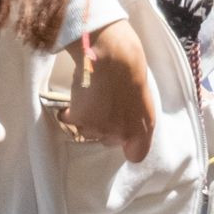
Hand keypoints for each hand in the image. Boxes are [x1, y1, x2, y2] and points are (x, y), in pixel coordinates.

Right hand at [59, 18, 156, 160]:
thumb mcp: (144, 100)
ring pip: (87, 131)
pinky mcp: (79, 119)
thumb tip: (127, 123)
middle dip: (105, 127)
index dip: (127, 146)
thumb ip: (137, 118)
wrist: (113, 58)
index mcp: (143, 129)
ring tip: (91, 98)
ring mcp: (99, 128)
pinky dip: (70, 111)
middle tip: (104, 106)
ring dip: (86, 119)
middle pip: (108, 141)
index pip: (136, 155)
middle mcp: (122, 133)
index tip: (122, 135)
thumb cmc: (132, 71)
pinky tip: (77, 96)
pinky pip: (69, 119)